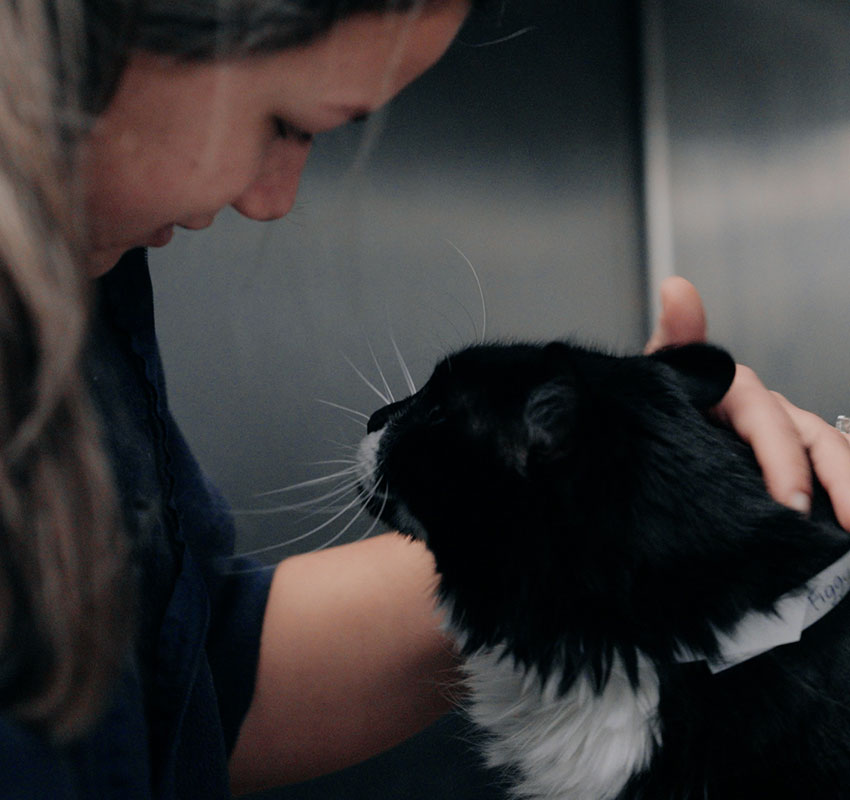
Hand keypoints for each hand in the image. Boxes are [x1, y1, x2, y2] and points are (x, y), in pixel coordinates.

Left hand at [646, 276, 849, 529]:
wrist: (652, 439)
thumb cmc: (663, 405)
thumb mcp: (661, 378)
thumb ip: (675, 340)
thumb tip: (677, 288)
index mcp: (742, 394)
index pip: (772, 423)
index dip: (784, 461)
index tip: (791, 503)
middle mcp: (773, 415)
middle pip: (820, 443)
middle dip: (843, 483)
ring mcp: (788, 441)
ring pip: (836, 458)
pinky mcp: (795, 466)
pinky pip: (833, 475)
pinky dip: (845, 495)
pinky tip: (847, 526)